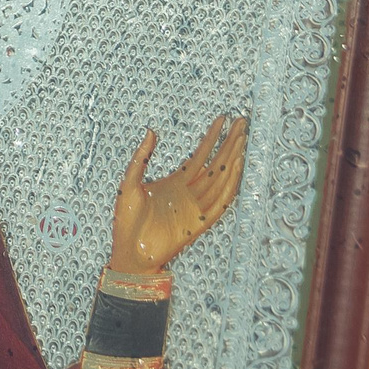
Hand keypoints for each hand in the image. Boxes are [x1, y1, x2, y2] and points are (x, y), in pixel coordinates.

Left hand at [107, 113, 247, 276]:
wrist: (129, 250)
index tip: (223, 119)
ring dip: (232, 161)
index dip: (212, 137)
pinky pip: (219, 202)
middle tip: (242, 123)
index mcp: (176, 181)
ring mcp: (196, 206)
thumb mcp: (129, 182)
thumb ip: (140, 158)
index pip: (200, 154)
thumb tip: (151, 132)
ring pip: (220, 179)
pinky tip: (236, 170)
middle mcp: (190, 191)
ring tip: (242, 141)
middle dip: (229, 143)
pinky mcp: (199, 222)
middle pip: (215, 163)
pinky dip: (229, 186)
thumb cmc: (127, 220)